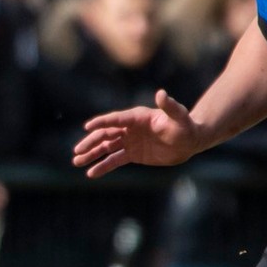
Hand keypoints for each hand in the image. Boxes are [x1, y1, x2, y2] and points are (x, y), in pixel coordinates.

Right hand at [72, 90, 200, 176]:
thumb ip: (169, 105)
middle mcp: (129, 128)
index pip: (115, 119)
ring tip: (76, 162)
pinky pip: (114, 160)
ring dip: (91, 154)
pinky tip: (91, 173)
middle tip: (77, 151)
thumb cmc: (186, 126)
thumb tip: (161, 93)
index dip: (101, 122)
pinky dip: (102, 166)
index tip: (88, 127)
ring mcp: (129, 141)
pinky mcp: (132, 154)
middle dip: (91, 143)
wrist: (190, 141)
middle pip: (105, 134)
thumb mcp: (179, 116)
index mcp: (137, 117)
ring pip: (105, 148)